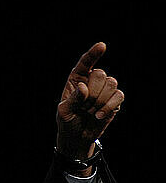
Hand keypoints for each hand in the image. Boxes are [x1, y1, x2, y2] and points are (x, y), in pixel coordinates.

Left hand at [56, 42, 124, 161]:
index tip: (102, 46)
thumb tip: (84, 87)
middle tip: (84, 107)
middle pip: (100, 74)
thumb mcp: (64, 111)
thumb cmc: (67, 121)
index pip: (85, 62)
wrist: (78, 137)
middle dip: (93, 92)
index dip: (93, 54)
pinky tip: (98, 115)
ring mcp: (105, 90)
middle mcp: (92, 81)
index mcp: (76, 79)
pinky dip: (109, 106)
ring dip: (100, 101)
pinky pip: (119, 96)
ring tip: (90, 111)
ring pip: (111, 84)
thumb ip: (73, 99)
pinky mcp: (115, 101)